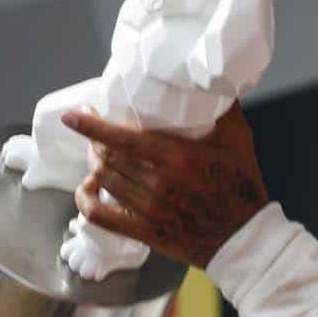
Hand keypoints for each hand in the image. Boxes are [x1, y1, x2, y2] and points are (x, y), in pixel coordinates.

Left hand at [64, 103, 269, 267]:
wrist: (244, 238)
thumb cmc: (241, 185)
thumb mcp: (238, 140)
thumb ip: (223, 107)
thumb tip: (208, 78)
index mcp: (177, 157)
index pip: (121, 138)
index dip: (92, 126)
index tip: (73, 115)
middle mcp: (159, 183)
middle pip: (108, 157)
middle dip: (96, 143)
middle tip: (97, 135)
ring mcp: (149, 210)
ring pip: (104, 181)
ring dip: (95, 166)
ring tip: (99, 158)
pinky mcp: (145, 232)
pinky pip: (101, 217)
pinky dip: (86, 202)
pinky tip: (86, 190)